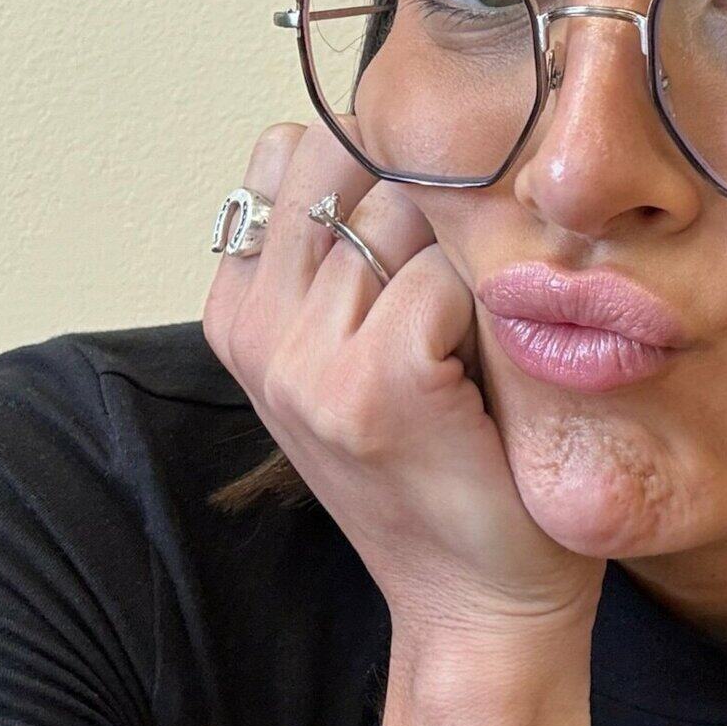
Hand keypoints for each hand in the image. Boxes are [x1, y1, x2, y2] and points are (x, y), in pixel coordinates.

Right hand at [203, 122, 606, 657]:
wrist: (482, 603)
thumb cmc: (446, 465)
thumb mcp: (367, 344)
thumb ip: (350, 247)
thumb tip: (393, 122)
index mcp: (239, 310)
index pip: (291, 146)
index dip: (376, 162)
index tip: (424, 227)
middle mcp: (253, 327)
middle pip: (347, 158)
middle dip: (424, 190)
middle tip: (464, 280)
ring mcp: (304, 358)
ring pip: (409, 213)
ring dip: (466, 254)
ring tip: (476, 337)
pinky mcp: (373, 382)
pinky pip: (446, 277)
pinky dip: (488, 308)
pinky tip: (485, 376)